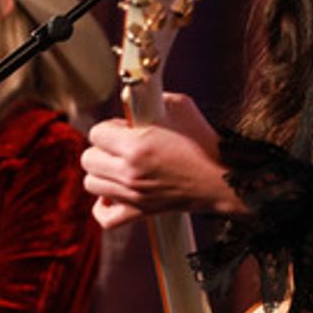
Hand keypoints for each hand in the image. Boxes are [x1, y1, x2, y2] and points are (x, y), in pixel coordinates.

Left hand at [82, 93, 242, 228]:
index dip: (110, 127)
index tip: (124, 128)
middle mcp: (130, 172)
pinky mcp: (140, 212)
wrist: (224, 179)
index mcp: (137, 146)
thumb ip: (152, 99)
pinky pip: (105, 217)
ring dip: (102, 172)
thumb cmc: (205, 144)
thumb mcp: (181, 107)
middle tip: (121, 146)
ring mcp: (133, 195)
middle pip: (88, 158)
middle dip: (103, 148)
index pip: (96, 132)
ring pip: (91, 183)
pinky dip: (103, 206)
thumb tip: (135, 95)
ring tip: (119, 166)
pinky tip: (113, 193)